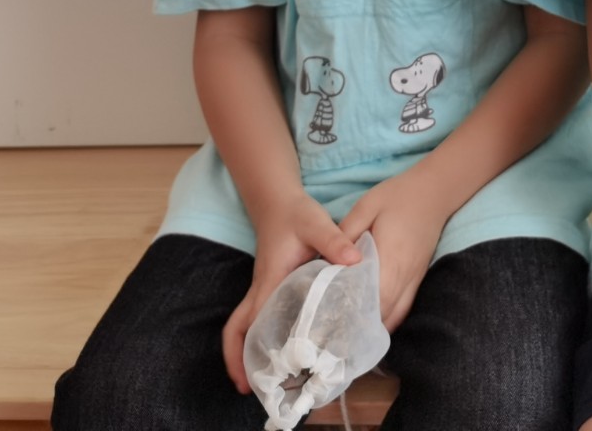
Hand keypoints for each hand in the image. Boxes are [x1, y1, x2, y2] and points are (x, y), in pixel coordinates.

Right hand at [222, 191, 359, 393]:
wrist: (279, 202)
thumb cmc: (296, 214)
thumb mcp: (317, 223)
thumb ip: (334, 240)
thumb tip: (354, 261)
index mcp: (269, 280)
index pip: (255, 319)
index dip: (255, 346)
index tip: (262, 372)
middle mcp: (260, 289)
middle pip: (236, 329)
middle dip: (237, 359)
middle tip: (249, 389)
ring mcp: (262, 291)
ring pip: (243, 327)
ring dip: (245, 353)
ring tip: (258, 382)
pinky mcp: (269, 290)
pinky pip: (257, 320)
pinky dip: (257, 339)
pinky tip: (278, 353)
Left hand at [339, 169, 450, 331]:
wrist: (435, 191)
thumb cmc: (398, 196)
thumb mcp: (366, 207)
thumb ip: (347, 234)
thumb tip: (327, 260)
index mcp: (392, 256)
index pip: (375, 297)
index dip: (355, 314)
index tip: (331, 320)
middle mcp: (406, 275)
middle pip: (384, 314)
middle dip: (359, 326)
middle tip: (332, 331)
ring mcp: (415, 279)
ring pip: (395, 316)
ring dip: (373, 326)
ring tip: (347, 332)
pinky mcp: (418, 279)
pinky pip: (404, 309)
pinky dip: (387, 320)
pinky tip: (369, 322)